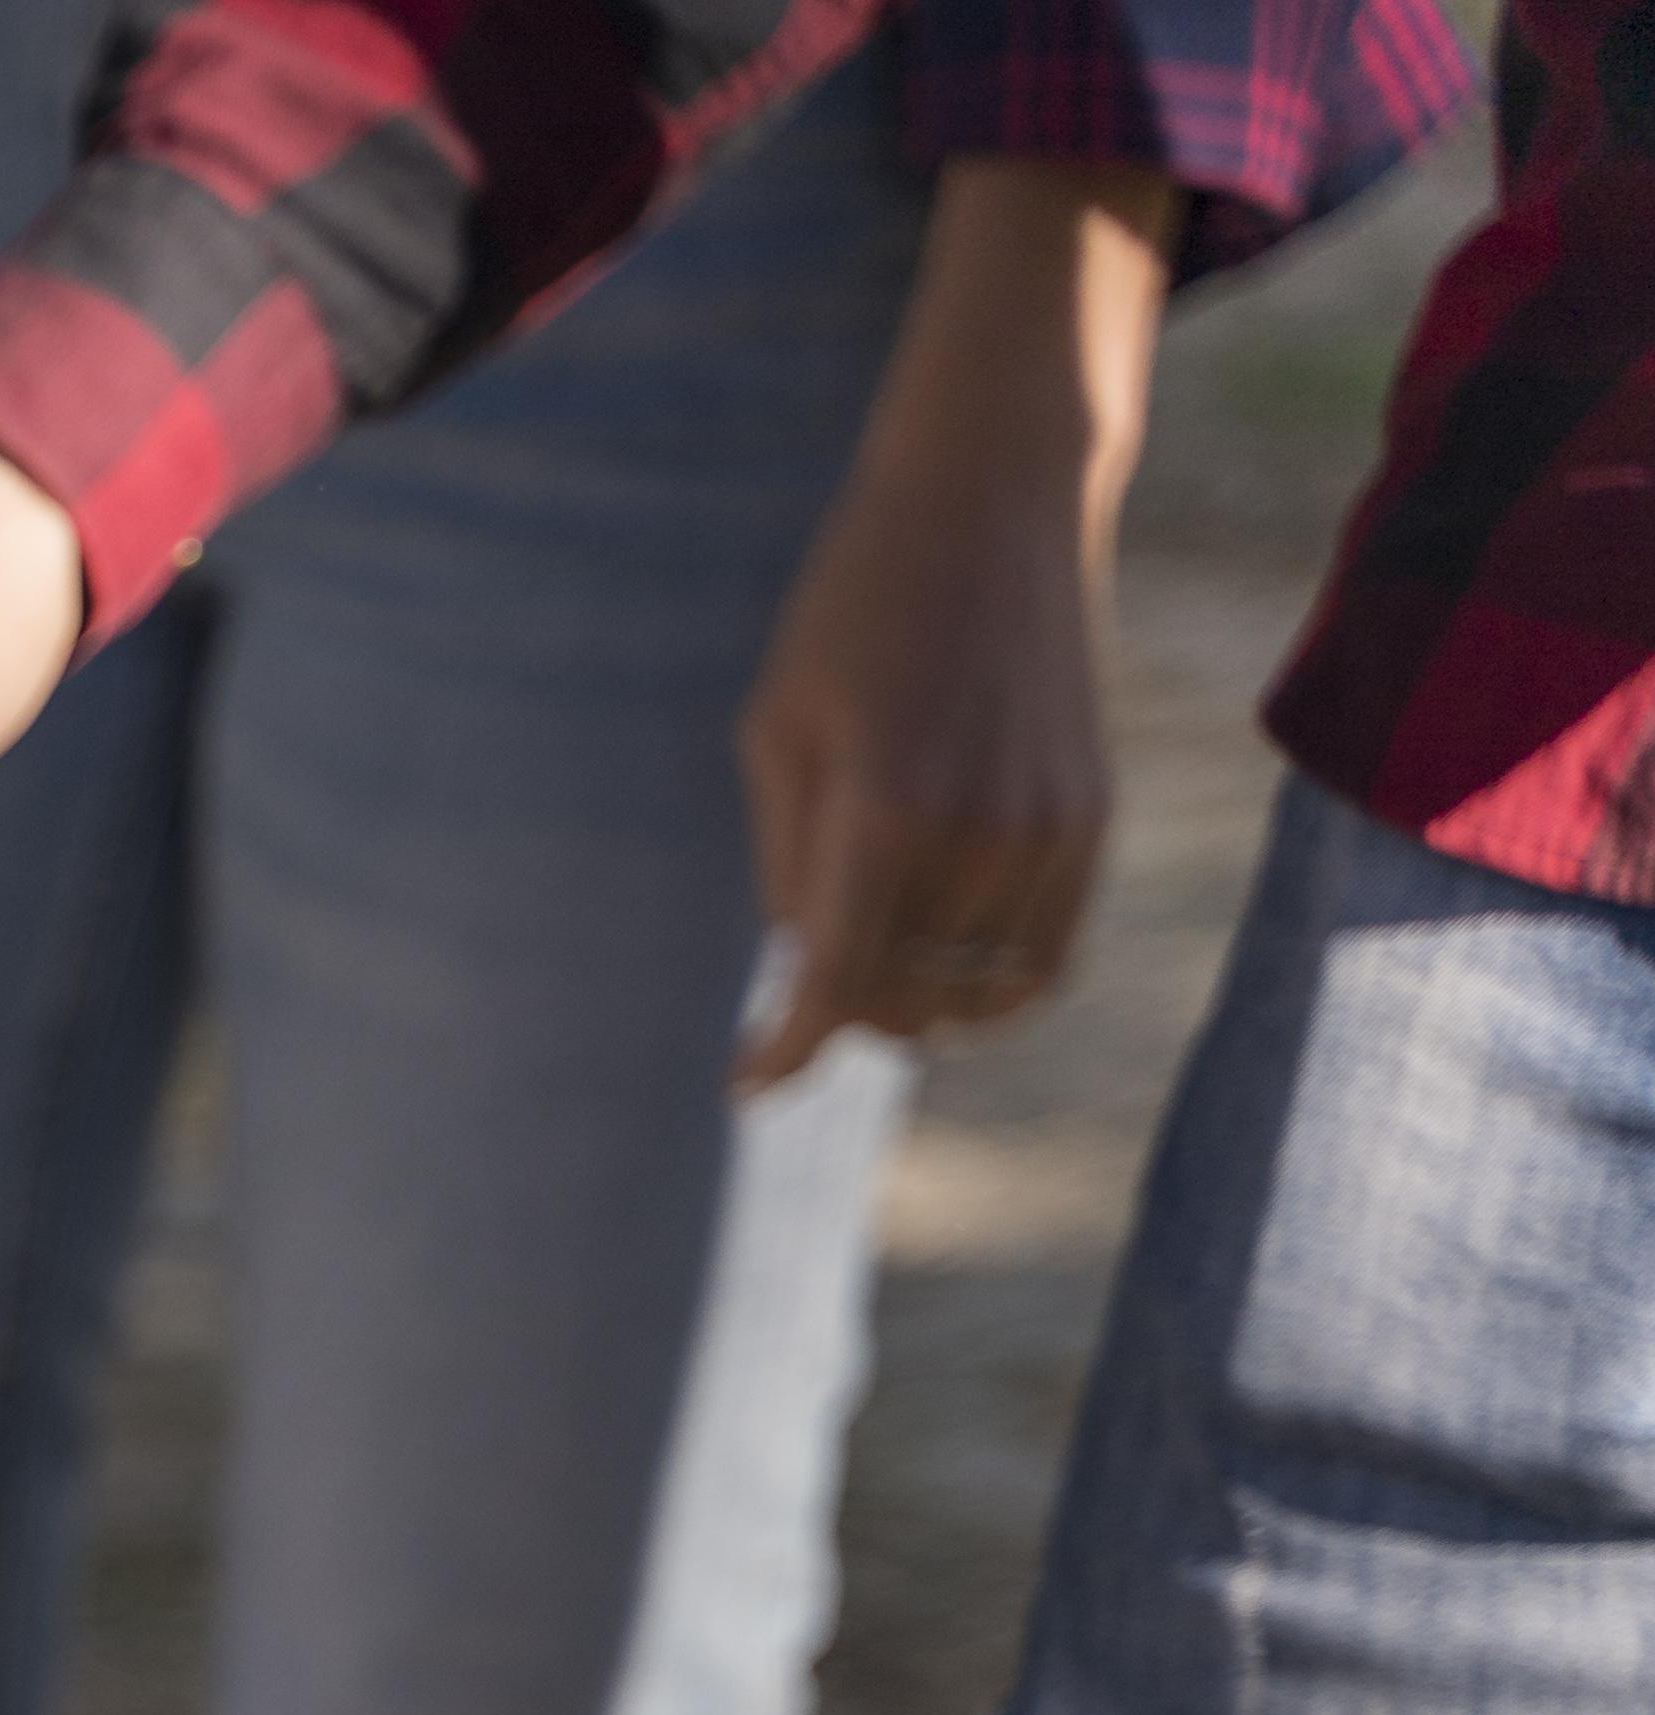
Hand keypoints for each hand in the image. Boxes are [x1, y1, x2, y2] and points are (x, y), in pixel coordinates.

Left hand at [734, 163, 1176, 1090]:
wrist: (994, 506)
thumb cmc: (854, 612)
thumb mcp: (777, 732)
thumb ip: (786, 868)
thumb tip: (804, 980)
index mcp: (882, 815)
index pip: (830, 988)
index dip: (783, 1054)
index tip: (747, 1084)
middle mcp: (977, 838)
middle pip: (899, 1005)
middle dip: (841, 1013)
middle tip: (802, 986)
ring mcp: (1047, 834)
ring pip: (973, 998)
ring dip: (913, 1000)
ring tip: (871, 955)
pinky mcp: (1092, 823)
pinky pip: (1044, 964)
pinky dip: (988, 986)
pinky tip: (941, 958)